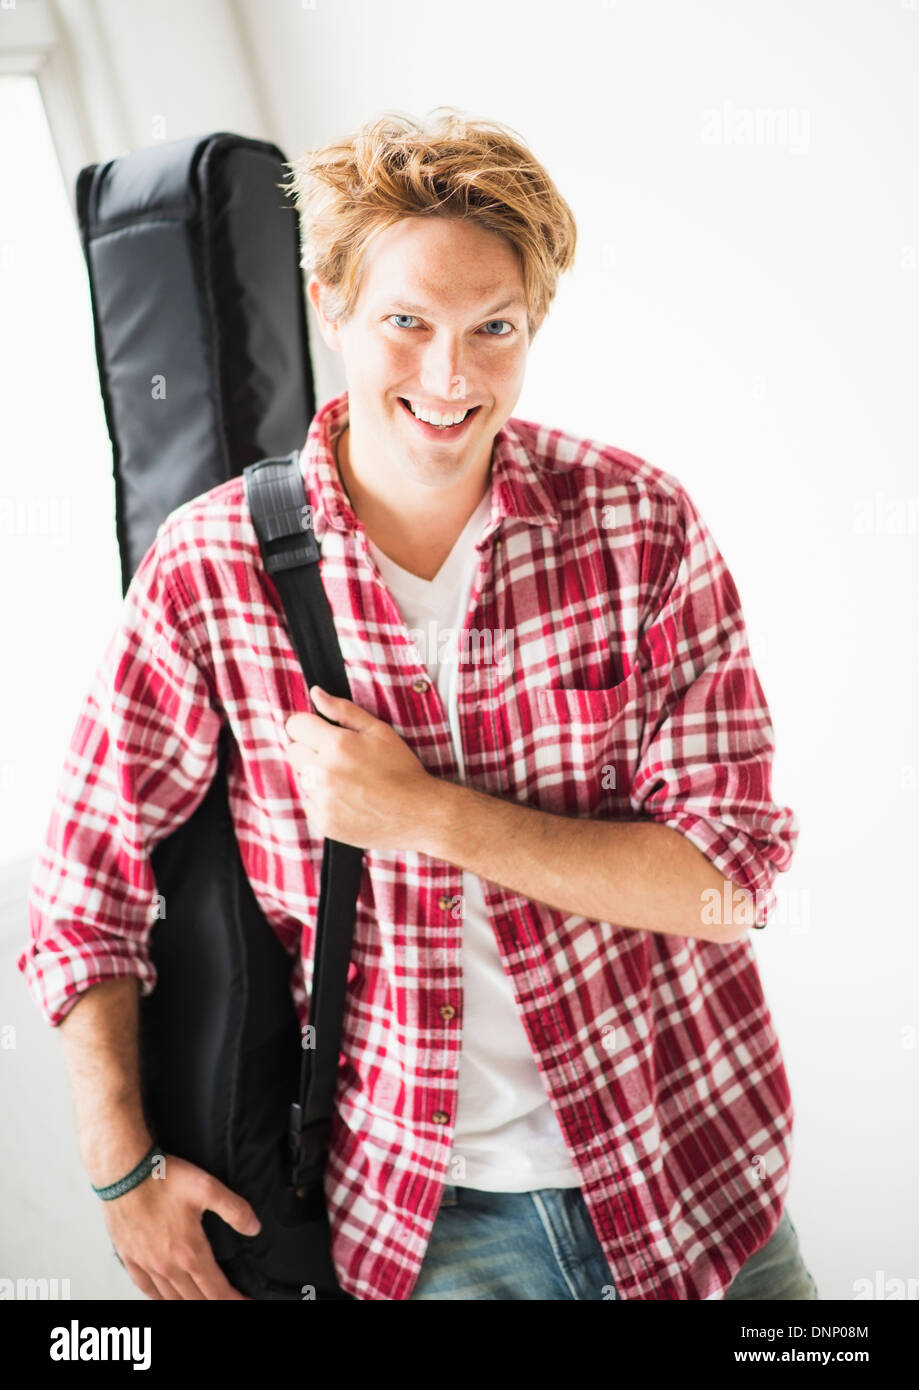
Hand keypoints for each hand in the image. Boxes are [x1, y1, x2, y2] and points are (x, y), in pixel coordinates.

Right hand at [103, 1153, 259, 1299]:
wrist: (123, 1172)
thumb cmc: (161, 1178)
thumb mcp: (207, 1187)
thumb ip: (234, 1209)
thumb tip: (254, 1227)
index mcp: (189, 1252)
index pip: (216, 1290)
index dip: (234, 1299)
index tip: (246, 1302)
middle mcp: (167, 1265)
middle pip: (195, 1299)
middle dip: (214, 1303)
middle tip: (227, 1301)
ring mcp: (146, 1264)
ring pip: (171, 1298)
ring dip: (189, 1304)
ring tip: (202, 1302)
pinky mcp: (130, 1257)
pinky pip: (146, 1289)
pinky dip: (159, 1298)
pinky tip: (165, 1298)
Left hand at [285, 685, 439, 850]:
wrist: (417, 812)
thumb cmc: (401, 769)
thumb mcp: (379, 731)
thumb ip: (343, 710)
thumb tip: (316, 693)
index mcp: (337, 745)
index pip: (295, 725)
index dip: (307, 726)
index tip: (320, 732)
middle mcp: (324, 773)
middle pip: (293, 751)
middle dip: (310, 749)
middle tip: (338, 757)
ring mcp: (322, 800)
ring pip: (301, 778)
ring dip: (316, 775)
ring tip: (346, 779)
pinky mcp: (323, 821)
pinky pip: (309, 803)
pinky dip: (322, 800)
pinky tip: (346, 798)